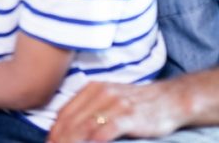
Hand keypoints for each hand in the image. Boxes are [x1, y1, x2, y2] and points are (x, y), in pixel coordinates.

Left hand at [49, 81, 189, 142]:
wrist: (171, 98)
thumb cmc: (137, 102)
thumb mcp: (109, 98)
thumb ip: (89, 108)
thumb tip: (66, 126)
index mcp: (92, 88)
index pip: (65, 113)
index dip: (54, 131)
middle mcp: (101, 94)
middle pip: (72, 121)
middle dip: (59, 139)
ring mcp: (116, 104)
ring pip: (85, 126)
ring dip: (72, 142)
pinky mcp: (131, 115)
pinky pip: (108, 129)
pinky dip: (95, 139)